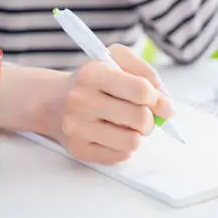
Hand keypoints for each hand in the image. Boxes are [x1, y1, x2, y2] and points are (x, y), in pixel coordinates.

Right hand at [53, 44, 173, 164]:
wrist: (52, 101)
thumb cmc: (92, 81)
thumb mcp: (115, 60)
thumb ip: (146, 74)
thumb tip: (166, 104)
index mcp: (93, 73)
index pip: (141, 90)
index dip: (158, 98)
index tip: (159, 101)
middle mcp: (81, 100)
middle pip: (140, 118)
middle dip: (150, 118)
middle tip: (144, 115)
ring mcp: (77, 128)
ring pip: (132, 141)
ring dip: (138, 134)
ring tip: (129, 125)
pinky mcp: (78, 150)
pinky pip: (120, 156)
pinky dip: (124, 146)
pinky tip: (114, 135)